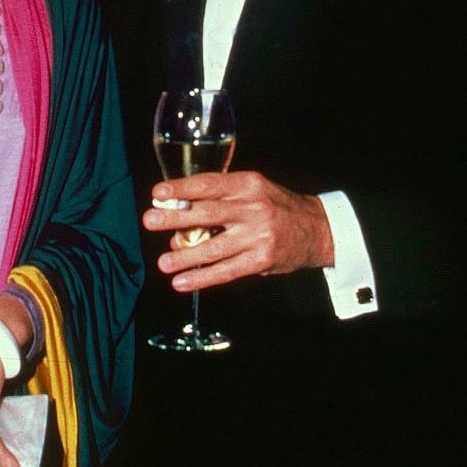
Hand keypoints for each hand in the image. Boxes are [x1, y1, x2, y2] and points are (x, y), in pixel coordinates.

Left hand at [143, 171, 334, 291]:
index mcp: (248, 184)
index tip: (158, 193)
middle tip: (149, 221)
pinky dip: (201, 278)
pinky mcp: (261, 260)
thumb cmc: (276, 207)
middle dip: (175, 218)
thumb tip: (178, 210)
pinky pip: (225, 271)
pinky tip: (182, 283)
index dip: (181, 188)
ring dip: (184, 256)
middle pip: (207, 213)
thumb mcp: (253, 189)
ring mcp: (258, 236)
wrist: (317, 229)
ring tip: (163, 262)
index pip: (209, 184)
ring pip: (213, 248)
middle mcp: (253, 208)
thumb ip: (221, 196)